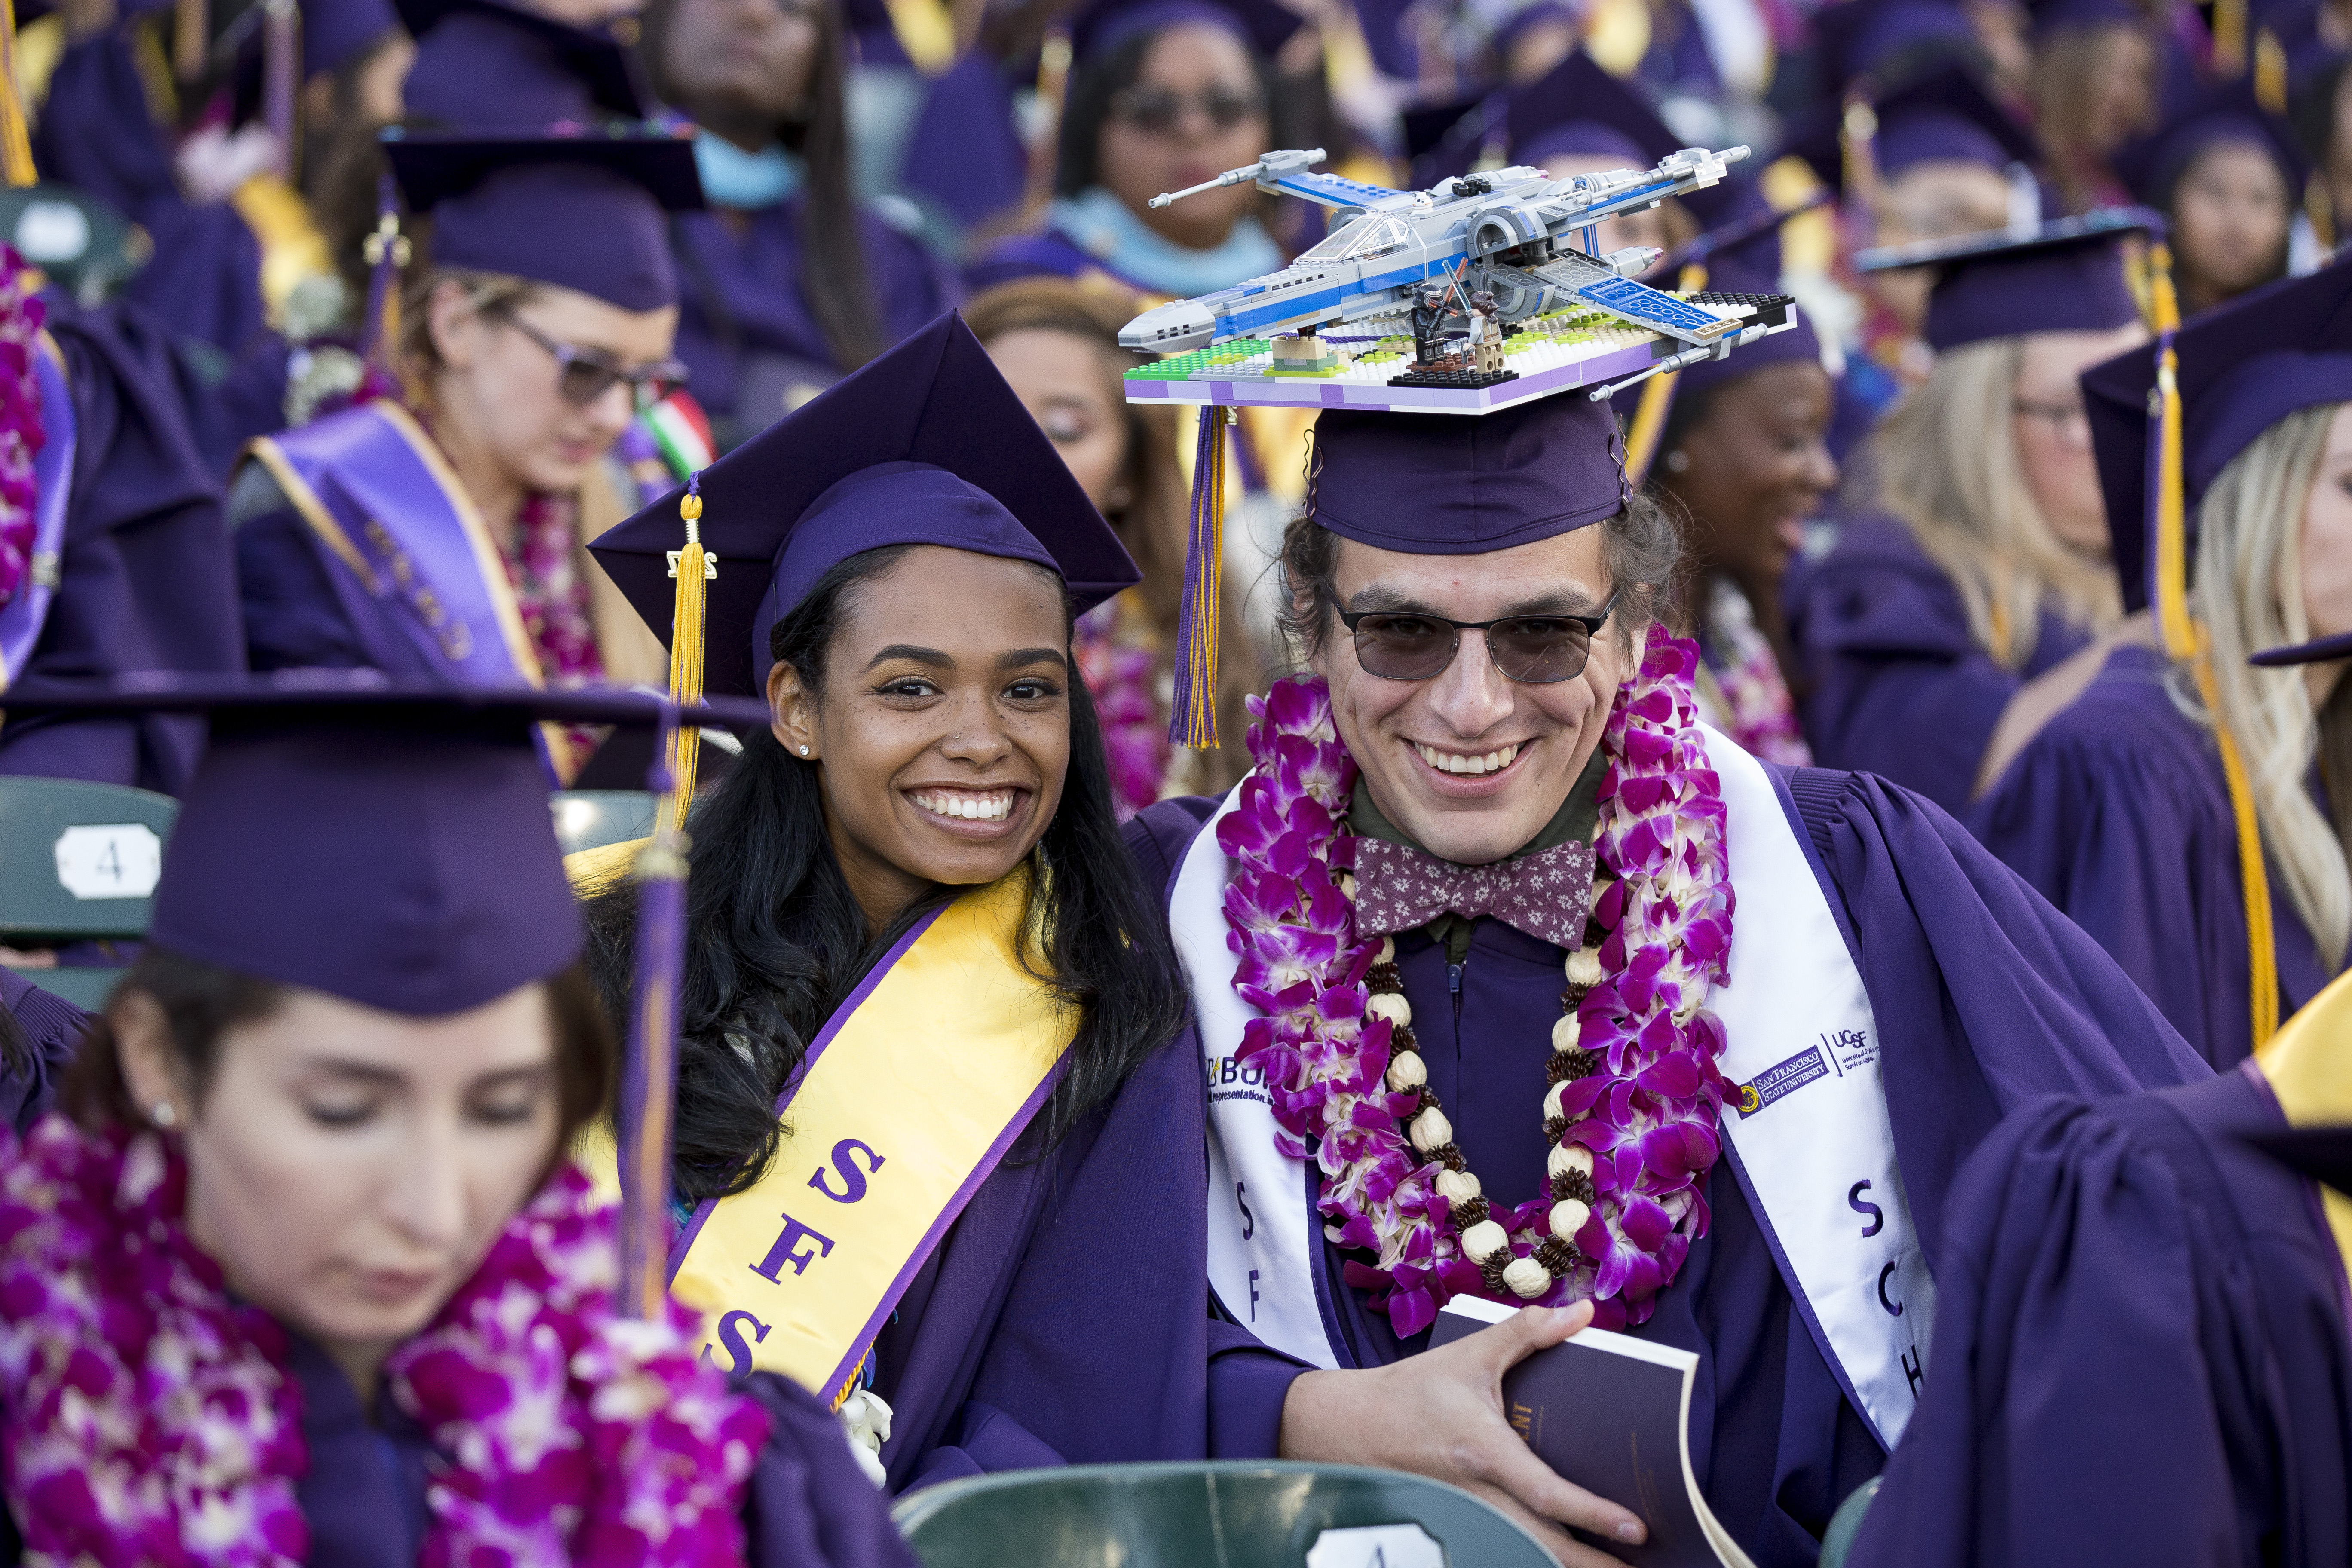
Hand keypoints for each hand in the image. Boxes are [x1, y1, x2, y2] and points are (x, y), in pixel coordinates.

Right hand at [1277, 1302, 1647, 1565]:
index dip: (1592, 1514)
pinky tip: (1565, 1557)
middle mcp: (1477, 1495)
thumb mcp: (1468, 1355)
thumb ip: (1527, 1332)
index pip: (1545, 1492)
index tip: (1635, 1531)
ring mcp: (1466, 1518)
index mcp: (1482, 1451)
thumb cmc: (1410, 1392)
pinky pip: (1504, 1550)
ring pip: (1524, 1555)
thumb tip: (1584, 1312)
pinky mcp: (1458, 1526)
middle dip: (1592, 1567)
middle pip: (1543, 1547)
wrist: (1348, 1427)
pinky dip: (1536, 1557)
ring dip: (1569, 1567)